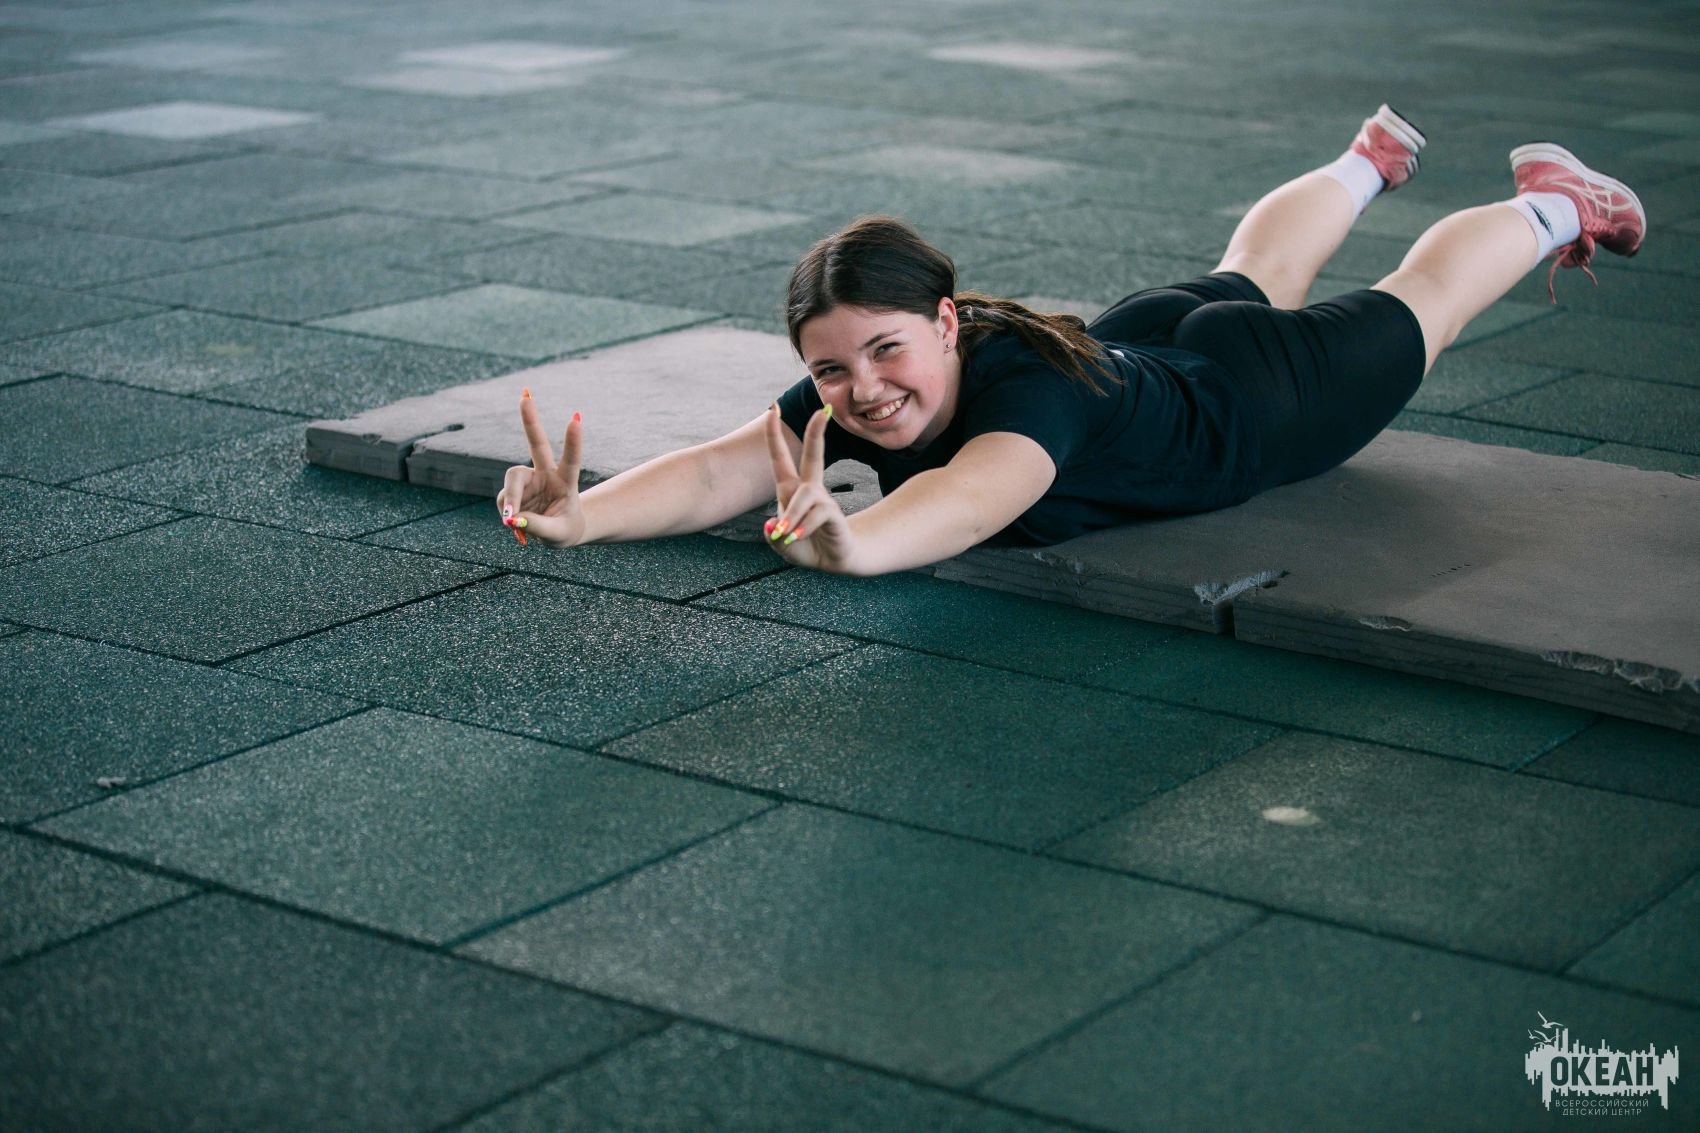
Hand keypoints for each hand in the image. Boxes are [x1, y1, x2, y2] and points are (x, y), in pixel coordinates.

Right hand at [495, 388, 585, 548]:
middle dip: (530, 420)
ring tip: (510, 522)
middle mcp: (546, 474)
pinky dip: (506, 515)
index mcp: (566, 481)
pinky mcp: (514, 488)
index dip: (573, 441)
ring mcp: (529, 479)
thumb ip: (537, 526)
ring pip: (512, 483)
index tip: (576, 418)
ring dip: (510, 501)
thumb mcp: (557, 535)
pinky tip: (515, 523)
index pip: (571, 460)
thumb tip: (510, 517)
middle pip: (537, 443)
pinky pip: (503, 501)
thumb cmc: (565, 530)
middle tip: (525, 394)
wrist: (559, 531)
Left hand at [764, 403, 858, 572]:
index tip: (773, 408)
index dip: (775, 434)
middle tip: (822, 411)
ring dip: (792, 515)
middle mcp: (809, 489)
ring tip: (785, 534)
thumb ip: (772, 536)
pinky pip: (816, 514)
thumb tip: (772, 525)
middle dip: (817, 432)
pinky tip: (797, 537)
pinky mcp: (833, 514)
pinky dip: (803, 528)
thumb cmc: (805, 546)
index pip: (781, 458)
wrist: (832, 560)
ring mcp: (823, 500)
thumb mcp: (780, 544)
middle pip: (815, 455)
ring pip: (805, 495)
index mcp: (791, 489)